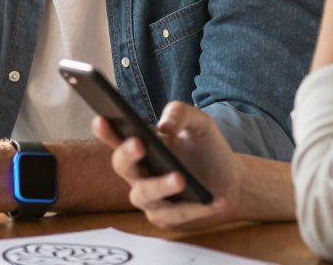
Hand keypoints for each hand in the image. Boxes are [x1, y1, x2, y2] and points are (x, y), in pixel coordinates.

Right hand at [92, 102, 239, 231]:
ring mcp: (150, 198)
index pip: (115, 136)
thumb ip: (181, 113)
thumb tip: (164, 125)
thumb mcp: (199, 124)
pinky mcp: (167, 218)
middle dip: (127, 155)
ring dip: (160, 186)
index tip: (101, 118)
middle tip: (138, 144)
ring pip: (143, 194)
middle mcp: (138, 172)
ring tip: (181, 178)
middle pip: (122, 165)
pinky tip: (216, 200)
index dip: (104, 129)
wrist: (231, 181)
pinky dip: (197, 208)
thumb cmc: (207, 150)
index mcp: (141, 145)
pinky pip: (175, 215)